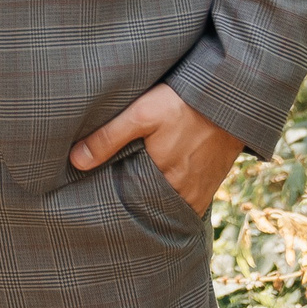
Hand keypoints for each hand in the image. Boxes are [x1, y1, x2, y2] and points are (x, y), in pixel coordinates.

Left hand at [68, 83, 241, 217]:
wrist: (231, 99)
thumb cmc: (183, 103)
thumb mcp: (142, 114)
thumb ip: (108, 138)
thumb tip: (75, 162)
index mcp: (163, 179)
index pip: (130, 205)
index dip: (113, 202)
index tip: (96, 200)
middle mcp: (183, 193)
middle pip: (150, 208)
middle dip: (132, 207)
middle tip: (111, 203)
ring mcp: (199, 192)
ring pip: (168, 207)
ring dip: (153, 204)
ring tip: (133, 196)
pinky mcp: (210, 186)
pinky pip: (187, 204)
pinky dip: (172, 201)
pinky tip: (159, 191)